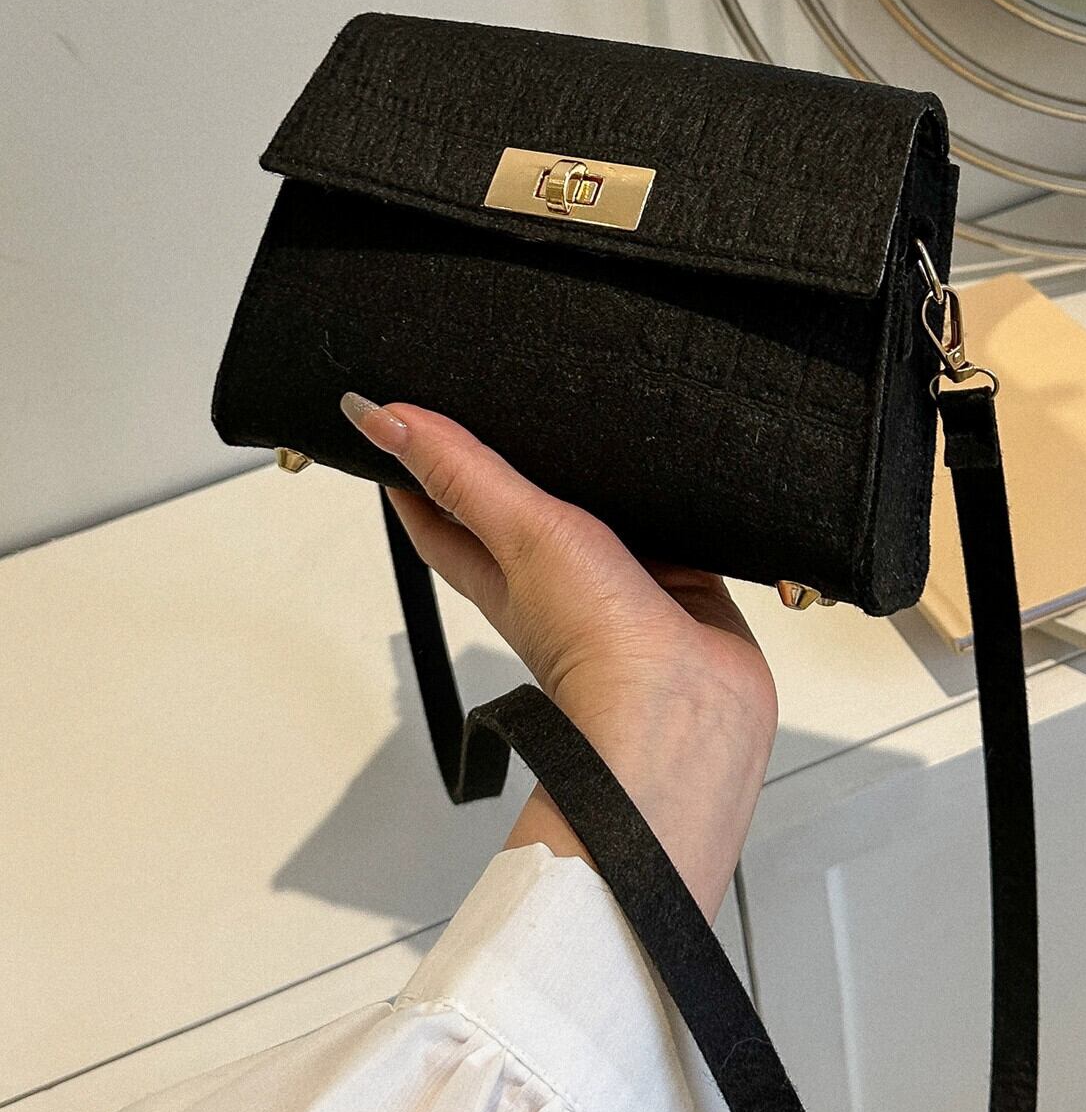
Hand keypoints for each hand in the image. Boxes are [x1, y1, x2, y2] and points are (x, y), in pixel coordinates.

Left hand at [340, 392, 778, 919]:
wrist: (685, 708)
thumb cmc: (591, 644)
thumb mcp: (519, 531)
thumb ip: (458, 470)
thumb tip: (374, 417)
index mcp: (500, 564)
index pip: (440, 507)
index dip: (418, 464)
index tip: (402, 416)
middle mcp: (556, 572)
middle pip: (520, 504)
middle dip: (514, 458)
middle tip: (501, 403)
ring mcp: (619, 579)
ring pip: (601, 510)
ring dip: (600, 476)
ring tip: (596, 417)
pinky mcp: (680, 582)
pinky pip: (674, 528)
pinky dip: (674, 501)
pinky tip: (681, 472)